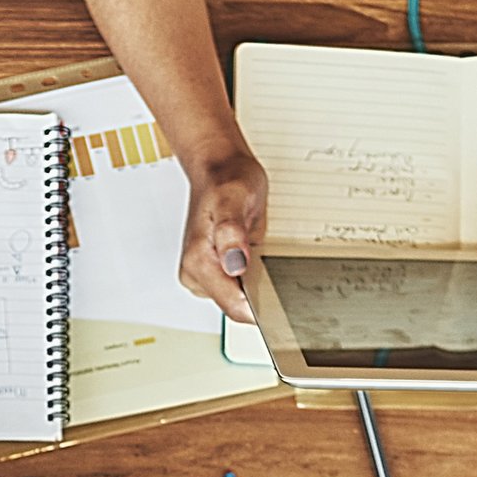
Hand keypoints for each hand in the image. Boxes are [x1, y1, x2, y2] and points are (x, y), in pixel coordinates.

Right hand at [177, 147, 266, 322]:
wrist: (220, 170)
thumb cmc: (227, 180)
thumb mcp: (233, 199)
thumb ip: (231, 233)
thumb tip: (235, 264)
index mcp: (198, 262)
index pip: (234, 307)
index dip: (261, 306)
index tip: (279, 292)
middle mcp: (197, 274)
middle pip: (237, 306)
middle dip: (259, 292)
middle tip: (267, 258)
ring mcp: (206, 275)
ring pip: (240, 299)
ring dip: (257, 284)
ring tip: (258, 252)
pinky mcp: (217, 272)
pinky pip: (241, 288)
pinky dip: (254, 278)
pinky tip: (255, 255)